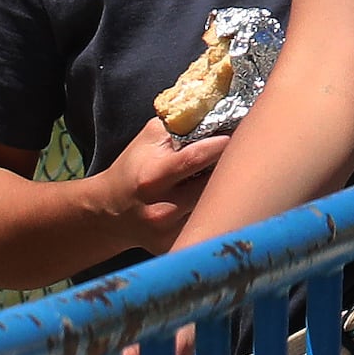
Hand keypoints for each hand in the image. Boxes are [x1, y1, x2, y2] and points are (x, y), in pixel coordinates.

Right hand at [85, 114, 226, 243]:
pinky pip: (206, 225)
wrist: (109, 212)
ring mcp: (169, 231)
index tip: (236, 136)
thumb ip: (179, 124)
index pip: (195, 159)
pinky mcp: (175, 246)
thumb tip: (216, 107)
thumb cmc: (133, 168)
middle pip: (212, 186)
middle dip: (229, 169)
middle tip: (244, 156)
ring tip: (230, 178)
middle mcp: (161, 208)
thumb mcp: (148, 139)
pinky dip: (215, 212)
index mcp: (152, 178)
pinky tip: (214, 202)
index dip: (219, 146)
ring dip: (225, 192)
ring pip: (214, 207)